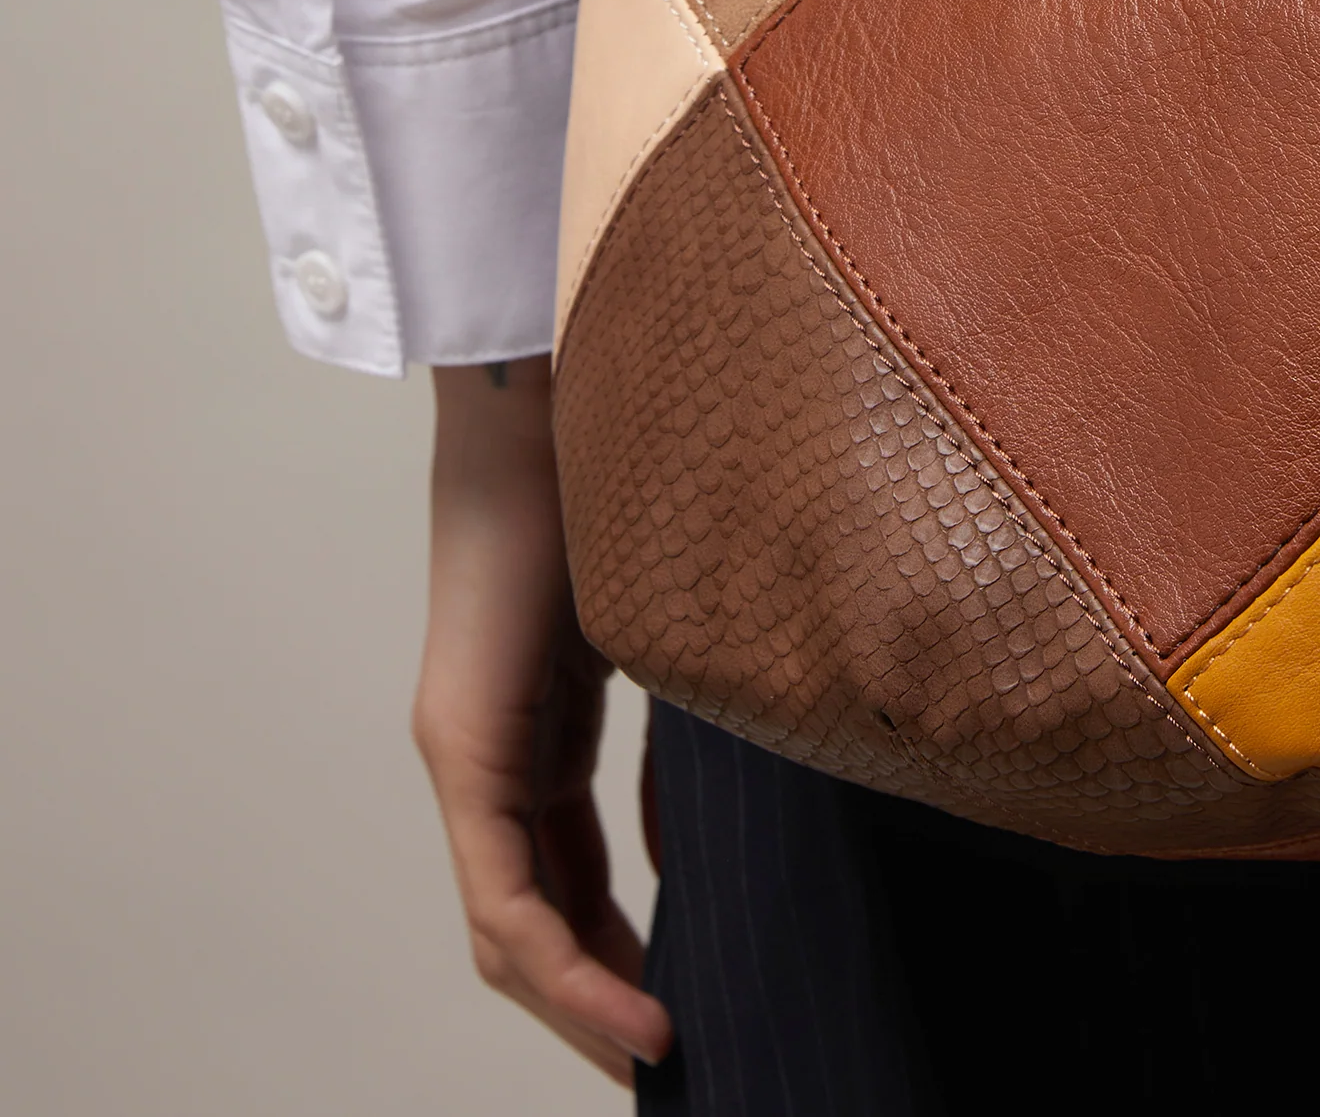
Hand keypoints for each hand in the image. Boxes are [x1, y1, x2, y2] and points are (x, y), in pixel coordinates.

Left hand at [413, 358, 671, 1085]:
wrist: (553, 393)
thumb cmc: (618, 482)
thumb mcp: (668, 629)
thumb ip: (686, 722)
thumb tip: (729, 809)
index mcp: (531, 733)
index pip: (562, 884)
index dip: (616, 961)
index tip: (685, 1005)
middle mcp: (482, 757)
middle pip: (529, 927)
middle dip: (596, 1005)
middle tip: (672, 1057)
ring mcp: (466, 753)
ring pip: (511, 930)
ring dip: (581, 1007)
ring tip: (656, 1057)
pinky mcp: (465, 743)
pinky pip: (507, 895)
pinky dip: (568, 966)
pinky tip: (634, 1012)